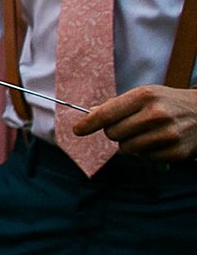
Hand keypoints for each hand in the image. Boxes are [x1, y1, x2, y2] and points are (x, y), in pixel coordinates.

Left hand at [74, 86, 196, 160]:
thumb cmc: (166, 103)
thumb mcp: (144, 95)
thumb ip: (116, 105)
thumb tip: (90, 113)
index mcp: (144, 96)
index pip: (107, 114)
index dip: (88, 123)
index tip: (77, 130)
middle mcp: (156, 114)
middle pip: (114, 134)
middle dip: (114, 133)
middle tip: (128, 127)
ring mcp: (169, 134)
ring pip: (127, 149)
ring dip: (130, 145)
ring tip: (144, 134)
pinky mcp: (178, 152)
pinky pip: (145, 159)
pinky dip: (146, 153)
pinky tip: (158, 142)